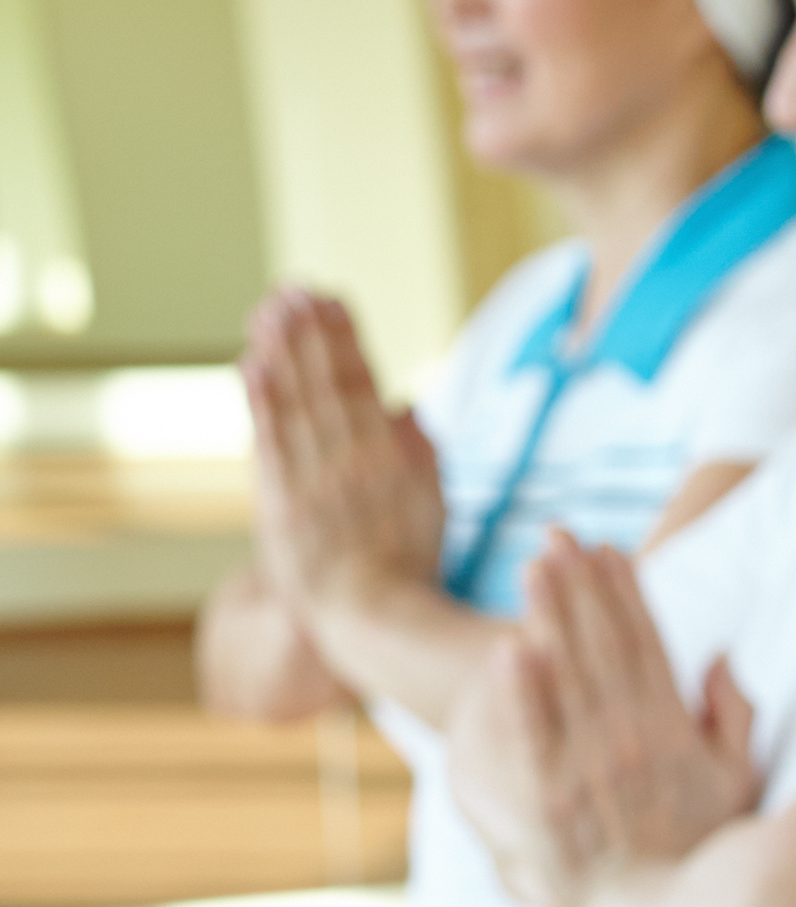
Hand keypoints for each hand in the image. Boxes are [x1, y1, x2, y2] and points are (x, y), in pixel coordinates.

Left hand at [241, 290, 442, 615]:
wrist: (371, 616)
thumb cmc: (407, 563)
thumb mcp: (433, 504)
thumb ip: (420, 451)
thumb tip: (406, 404)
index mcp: (391, 458)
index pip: (365, 383)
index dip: (345, 338)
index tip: (331, 298)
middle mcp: (353, 462)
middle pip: (327, 384)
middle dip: (309, 334)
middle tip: (293, 290)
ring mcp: (314, 482)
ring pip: (297, 405)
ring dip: (282, 354)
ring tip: (268, 311)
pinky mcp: (281, 504)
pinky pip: (272, 443)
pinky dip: (262, 403)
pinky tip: (251, 366)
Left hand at [447, 530, 757, 906]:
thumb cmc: (701, 848)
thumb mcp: (738, 779)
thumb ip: (734, 715)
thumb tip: (719, 657)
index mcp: (674, 728)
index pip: (649, 644)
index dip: (628, 593)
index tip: (611, 550)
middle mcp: (635, 738)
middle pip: (606, 646)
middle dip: (583, 587)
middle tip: (560, 537)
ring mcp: (593, 768)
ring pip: (571, 678)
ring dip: (553, 618)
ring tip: (535, 568)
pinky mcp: (554, 799)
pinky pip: (537, 738)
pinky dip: (524, 695)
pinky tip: (510, 650)